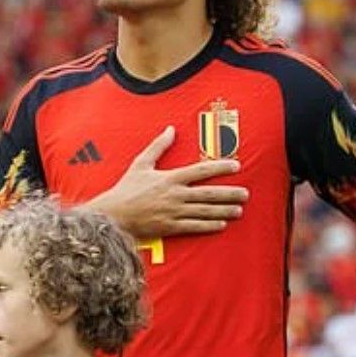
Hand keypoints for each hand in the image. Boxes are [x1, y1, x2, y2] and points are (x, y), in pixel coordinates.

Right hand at [89, 126, 248, 237]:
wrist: (110, 215)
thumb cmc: (125, 189)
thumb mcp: (140, 164)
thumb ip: (158, 146)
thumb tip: (170, 129)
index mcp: (170, 178)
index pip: (201, 171)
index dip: (220, 168)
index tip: (236, 166)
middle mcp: (174, 195)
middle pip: (208, 193)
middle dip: (229, 193)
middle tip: (246, 193)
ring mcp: (172, 212)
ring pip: (204, 211)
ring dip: (223, 211)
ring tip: (239, 209)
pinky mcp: (169, 227)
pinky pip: (193, 227)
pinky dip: (208, 226)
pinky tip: (222, 225)